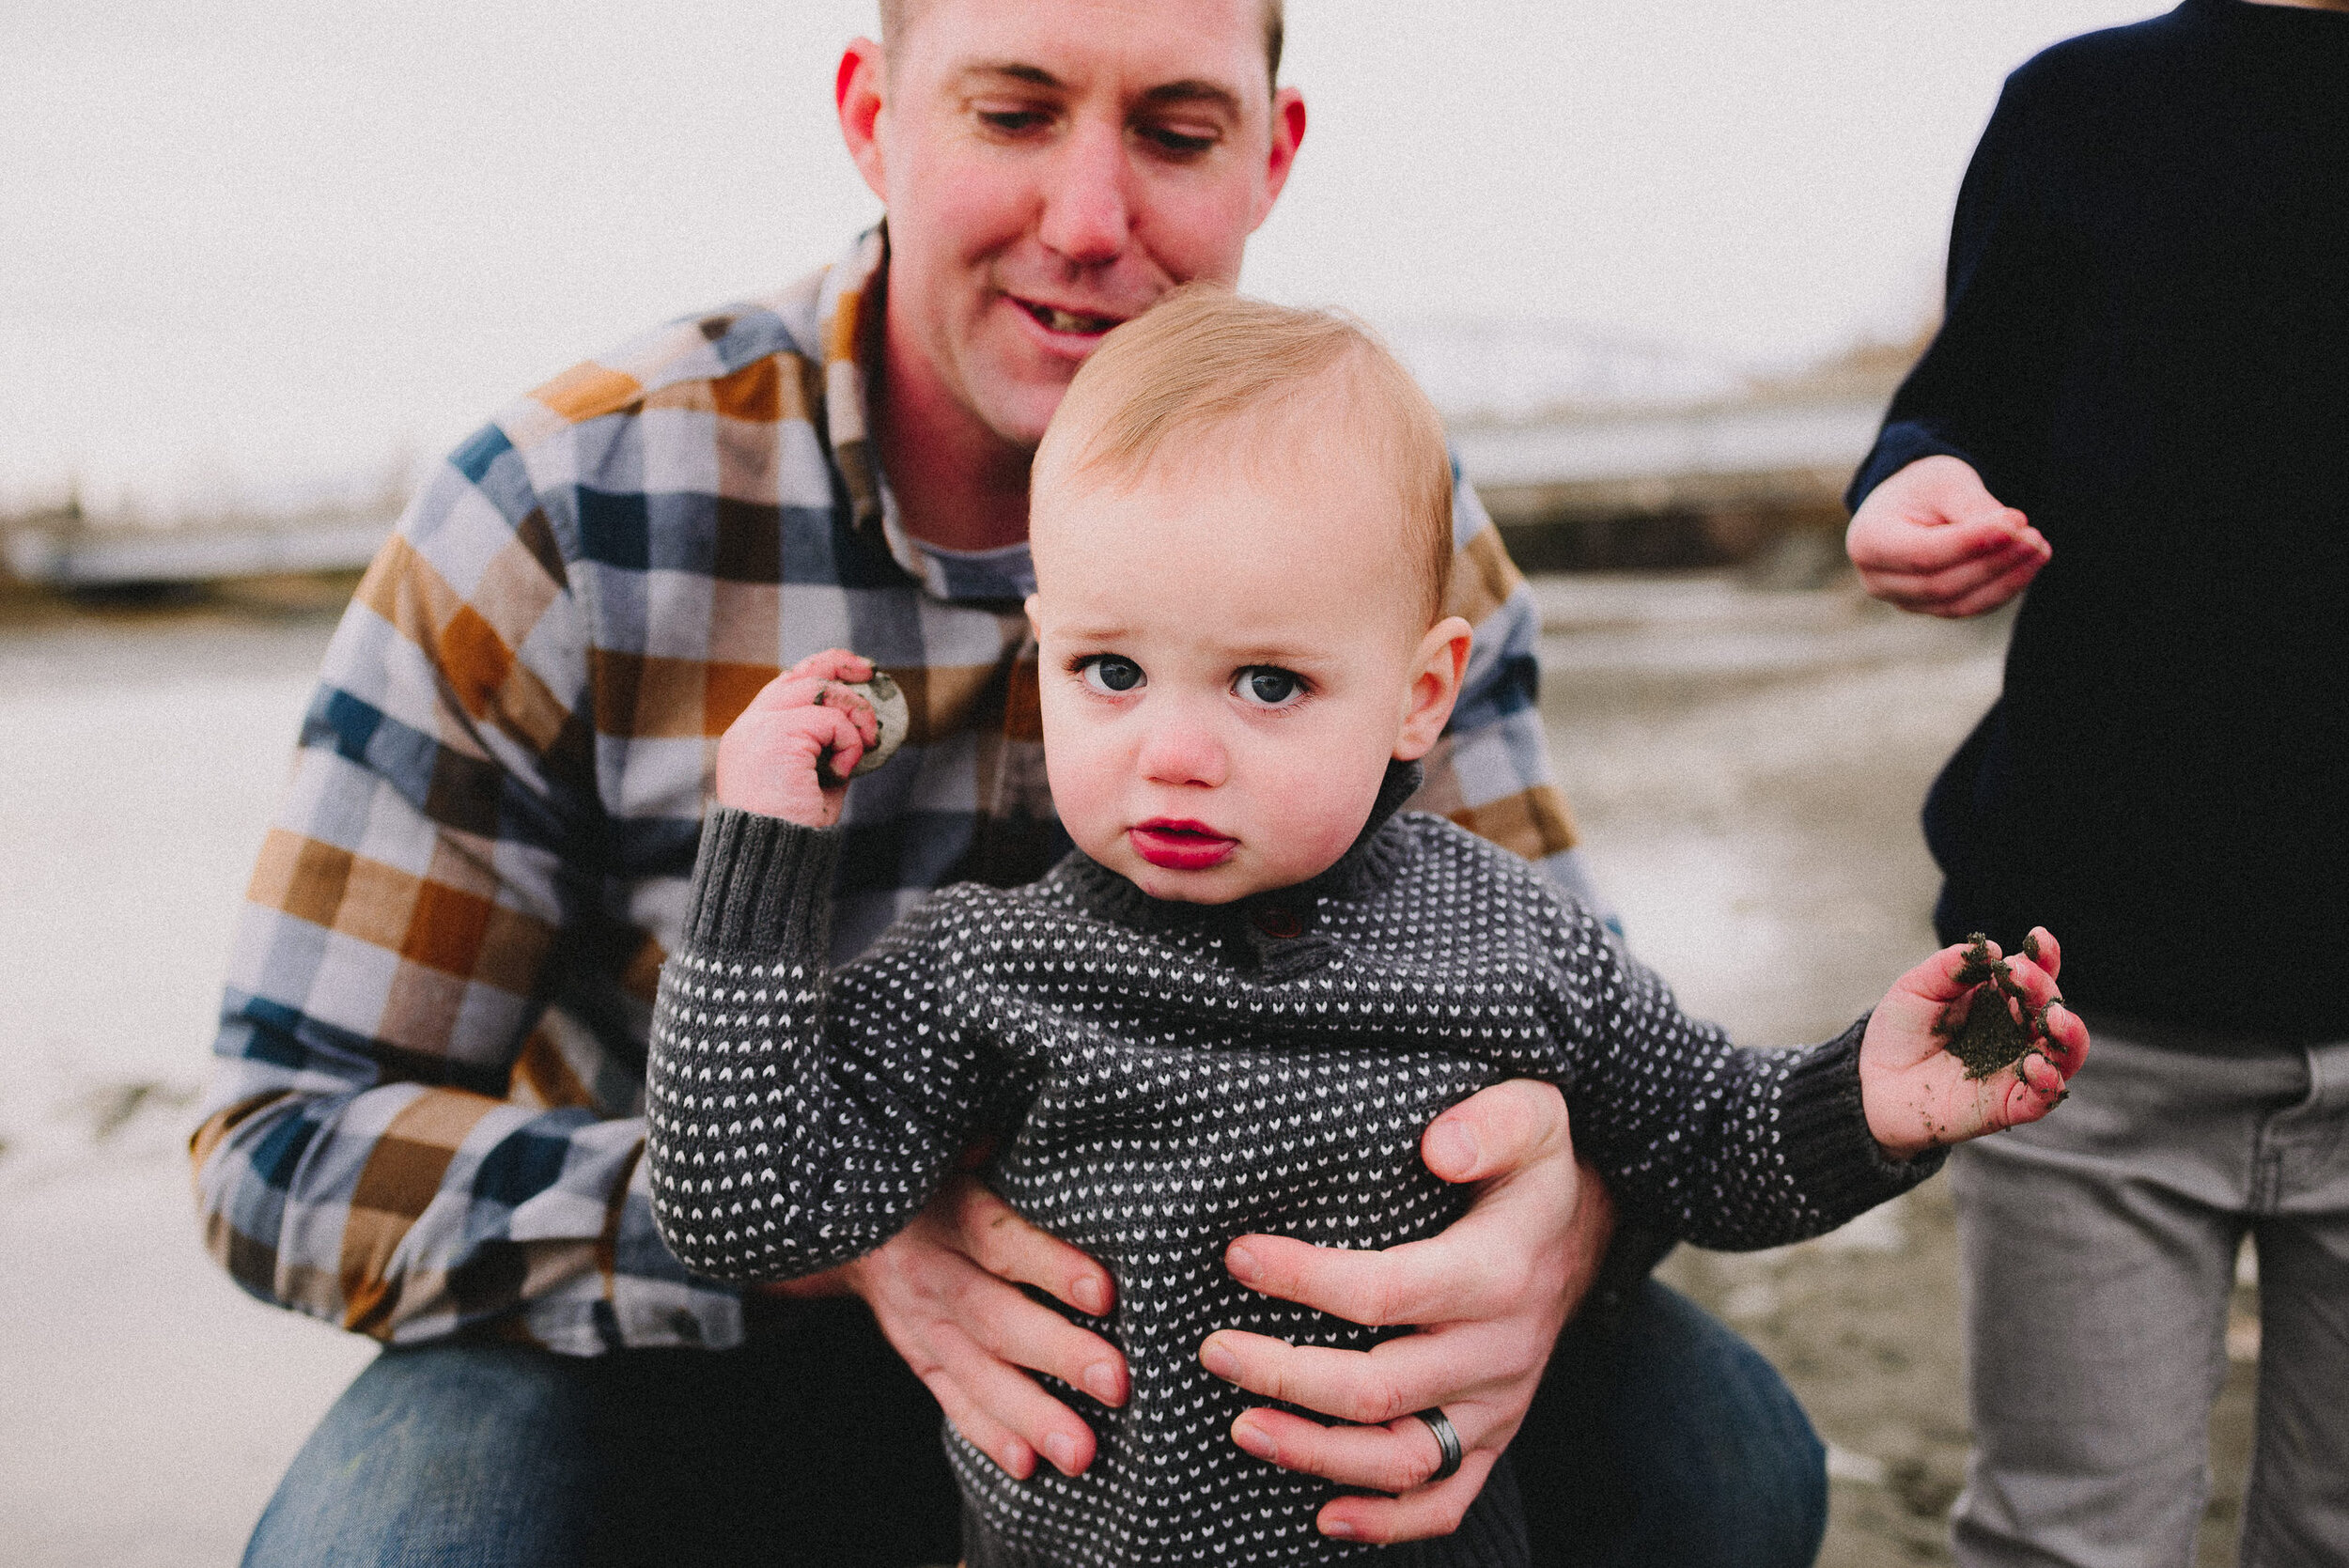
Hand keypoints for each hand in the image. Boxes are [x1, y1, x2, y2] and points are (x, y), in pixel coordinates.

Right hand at [713, 649, 881, 826]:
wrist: (771, 859)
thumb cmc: (794, 831)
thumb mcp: (813, 784)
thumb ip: (826, 753)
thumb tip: (858, 731)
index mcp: (751, 737)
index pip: (784, 687)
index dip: (820, 671)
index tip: (853, 670)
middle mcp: (749, 727)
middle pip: (798, 675)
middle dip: (839, 665)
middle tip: (871, 672)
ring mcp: (759, 728)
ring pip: (820, 690)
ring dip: (855, 715)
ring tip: (867, 744)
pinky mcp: (777, 735)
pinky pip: (831, 721)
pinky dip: (850, 743)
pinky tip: (842, 771)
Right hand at [829, 1173, 1128, 1479]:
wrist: (854, 1223)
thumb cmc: (938, 1176)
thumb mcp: (956, 1148)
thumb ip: (989, 1144)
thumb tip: (1020, 1131)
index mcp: (950, 1212)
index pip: (1002, 1239)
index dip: (1050, 1265)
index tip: (1105, 1291)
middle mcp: (932, 1272)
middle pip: (996, 1317)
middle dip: (1058, 1354)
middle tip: (1118, 1383)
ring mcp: (922, 1324)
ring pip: (978, 1373)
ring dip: (1032, 1415)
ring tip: (1083, 1453)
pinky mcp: (920, 1358)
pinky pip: (953, 1401)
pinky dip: (989, 1434)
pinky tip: (1030, 1464)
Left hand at [1199, 1079, 1597, 1544]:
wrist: (1584, 1225)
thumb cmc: (1531, 1162)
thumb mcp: (1533, 1114)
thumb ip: (1492, 1124)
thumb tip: (1438, 1148)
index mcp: (1499, 1270)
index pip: (1388, 1291)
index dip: (1305, 1280)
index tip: (1237, 1258)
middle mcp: (1501, 1347)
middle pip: (1381, 1387)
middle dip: (1286, 1375)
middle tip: (1213, 1351)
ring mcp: (1499, 1401)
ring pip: (1406, 1456)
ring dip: (1317, 1453)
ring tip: (1242, 1429)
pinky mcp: (1495, 1434)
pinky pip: (1447, 1497)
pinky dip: (1387, 1521)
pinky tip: (1324, 1517)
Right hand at [1846, 455, 2048, 617]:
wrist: (1910, 504)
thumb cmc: (1924, 487)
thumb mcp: (1945, 481)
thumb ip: (1972, 507)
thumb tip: (2014, 532)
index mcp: (1868, 541)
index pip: (1924, 554)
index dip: (1972, 543)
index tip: (2018, 521)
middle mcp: (1877, 580)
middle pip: (1942, 584)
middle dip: (1995, 562)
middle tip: (2036, 537)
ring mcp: (1902, 600)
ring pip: (1958, 603)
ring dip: (2005, 580)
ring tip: (2039, 549)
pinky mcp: (1928, 608)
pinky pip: (1968, 607)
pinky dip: (2002, 589)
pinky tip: (2028, 564)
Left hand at [1860, 927, 2088, 1159]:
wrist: (1872, 1080)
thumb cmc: (1900, 1030)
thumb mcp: (1917, 988)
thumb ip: (1949, 967)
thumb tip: (1991, 949)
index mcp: (2000, 1000)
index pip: (2034, 976)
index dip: (2043, 957)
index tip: (2038, 937)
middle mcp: (2017, 1033)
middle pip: (2051, 1008)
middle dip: (2044, 988)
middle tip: (2022, 975)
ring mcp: (2015, 1069)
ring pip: (2064, 1054)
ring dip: (2069, 1034)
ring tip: (2054, 1018)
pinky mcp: (2008, 1105)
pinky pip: (2042, 1098)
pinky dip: (2049, 1082)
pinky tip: (2036, 1064)